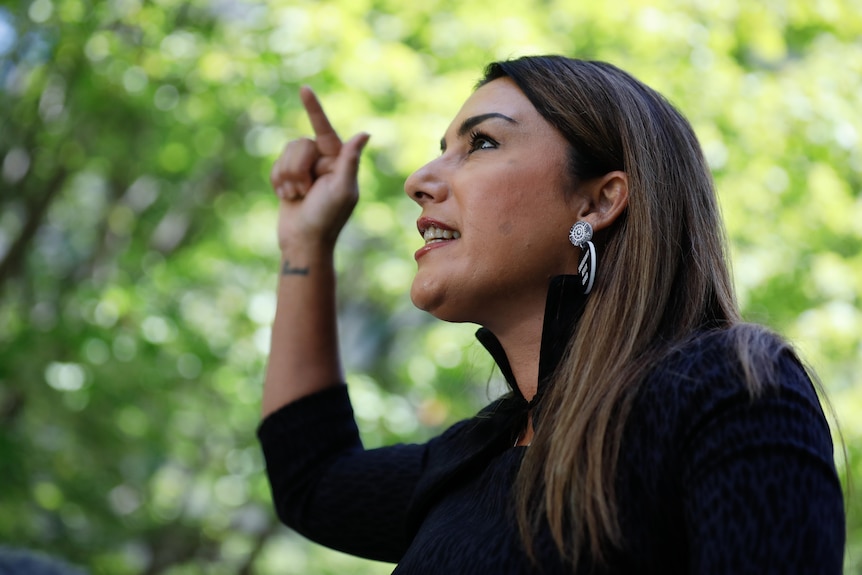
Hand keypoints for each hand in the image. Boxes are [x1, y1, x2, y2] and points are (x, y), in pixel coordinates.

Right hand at [270, 86, 369, 251]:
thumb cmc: (326, 218)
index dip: (314, 109)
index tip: (304, 89)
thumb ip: (349, 161)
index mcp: (339, 162)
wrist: (303, 242)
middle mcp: (323, 161)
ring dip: (287, 177)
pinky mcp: (288, 177)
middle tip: (304, 191)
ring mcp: (305, 169)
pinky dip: (278, 183)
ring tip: (295, 196)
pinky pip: (275, 166)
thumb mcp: (341, 189)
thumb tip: (364, 133)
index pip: (325, 130)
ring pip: (285, 153)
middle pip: (300, 144)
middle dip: (297, 168)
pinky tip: (287, 198)